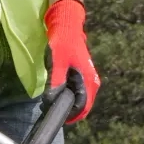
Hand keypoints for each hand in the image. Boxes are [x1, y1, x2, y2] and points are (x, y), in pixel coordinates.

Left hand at [44, 0, 98, 120]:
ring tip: (53, 103)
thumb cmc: (63, 43)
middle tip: (52, 111)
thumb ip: (56, 82)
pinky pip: (79, 93)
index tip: (56, 117)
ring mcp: (89, 79)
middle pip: (83, 106)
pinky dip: (70, 97)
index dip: (70, 116)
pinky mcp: (83, 76)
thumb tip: (51, 100)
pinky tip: (58, 94)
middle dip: (69, 112)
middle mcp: (92, 82)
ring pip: (81, 100)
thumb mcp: (57, 63)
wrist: (67, 26)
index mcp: (88, 80)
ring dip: (69, 104)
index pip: (82, 107)